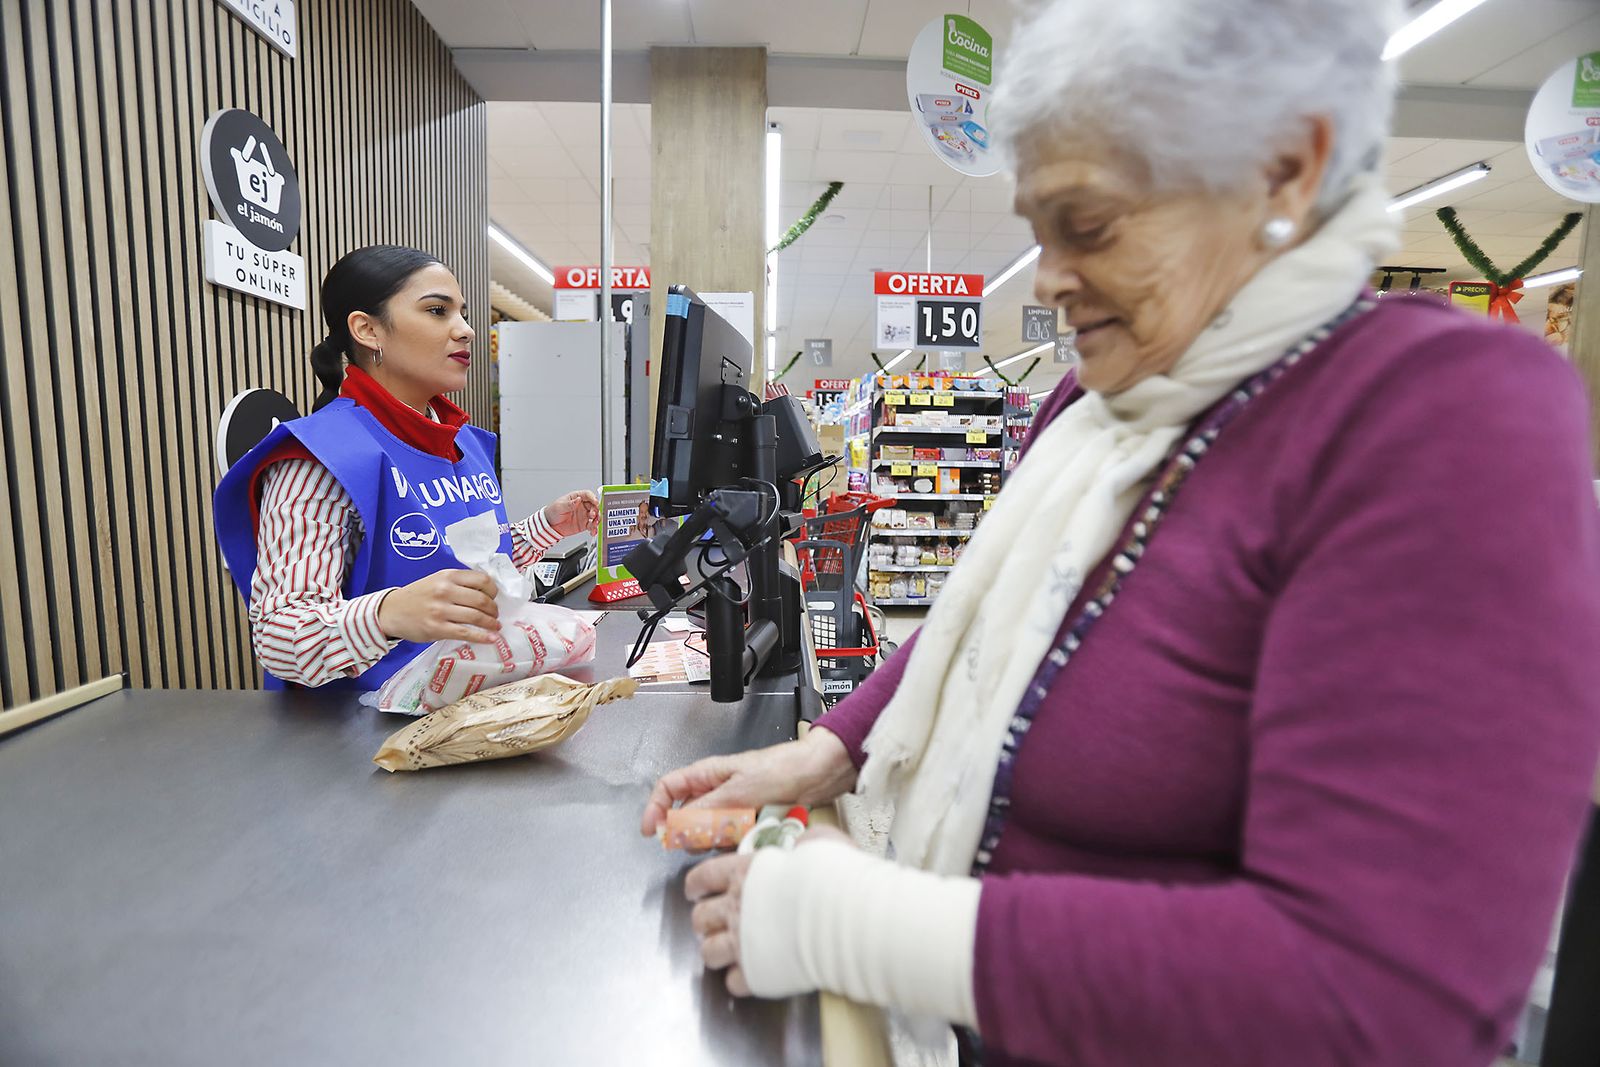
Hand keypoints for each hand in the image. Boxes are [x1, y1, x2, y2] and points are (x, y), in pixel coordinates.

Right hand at [376, 568, 500, 644]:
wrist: (391, 611)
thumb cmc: (418, 596)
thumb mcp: (437, 580)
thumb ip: (459, 583)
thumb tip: (486, 594)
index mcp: (448, 576)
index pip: (482, 580)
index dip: (493, 591)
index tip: (494, 598)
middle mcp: (445, 590)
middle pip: (482, 600)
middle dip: (494, 609)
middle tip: (495, 614)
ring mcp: (441, 610)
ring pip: (476, 616)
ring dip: (491, 623)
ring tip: (495, 626)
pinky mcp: (437, 628)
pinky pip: (466, 633)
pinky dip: (482, 637)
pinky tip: (491, 639)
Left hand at [543, 490, 599, 537]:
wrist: (549, 526)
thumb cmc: (552, 512)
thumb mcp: (560, 506)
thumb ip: (570, 503)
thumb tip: (578, 499)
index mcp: (576, 497)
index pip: (587, 495)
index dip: (593, 498)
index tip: (596, 502)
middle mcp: (582, 505)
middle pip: (594, 505)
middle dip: (596, 510)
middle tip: (593, 515)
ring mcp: (584, 515)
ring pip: (595, 516)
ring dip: (597, 520)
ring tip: (594, 524)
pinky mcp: (584, 524)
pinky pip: (592, 526)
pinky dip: (594, 529)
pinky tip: (593, 531)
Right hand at [640, 728, 856, 836]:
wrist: (818, 773)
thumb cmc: (782, 769)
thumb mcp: (739, 790)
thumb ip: (707, 809)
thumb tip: (679, 826)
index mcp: (707, 773)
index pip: (668, 789)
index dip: (655, 809)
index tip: (651, 832)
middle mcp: (717, 789)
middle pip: (687, 815)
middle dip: (690, 831)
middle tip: (699, 842)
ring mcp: (734, 805)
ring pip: (709, 829)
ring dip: (716, 838)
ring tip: (732, 837)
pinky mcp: (750, 818)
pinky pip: (732, 836)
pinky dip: (735, 840)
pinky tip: (747, 839)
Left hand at [685, 824, 856, 997]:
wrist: (845, 916)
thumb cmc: (834, 876)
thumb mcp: (820, 842)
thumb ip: (805, 843)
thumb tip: (804, 845)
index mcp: (745, 873)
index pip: (703, 877)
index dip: (696, 885)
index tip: (695, 890)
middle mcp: (736, 908)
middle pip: (700, 918)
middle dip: (704, 922)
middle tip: (714, 924)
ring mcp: (742, 943)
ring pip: (708, 953)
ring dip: (717, 952)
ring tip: (729, 953)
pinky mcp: (756, 973)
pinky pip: (733, 983)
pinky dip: (741, 980)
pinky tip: (753, 974)